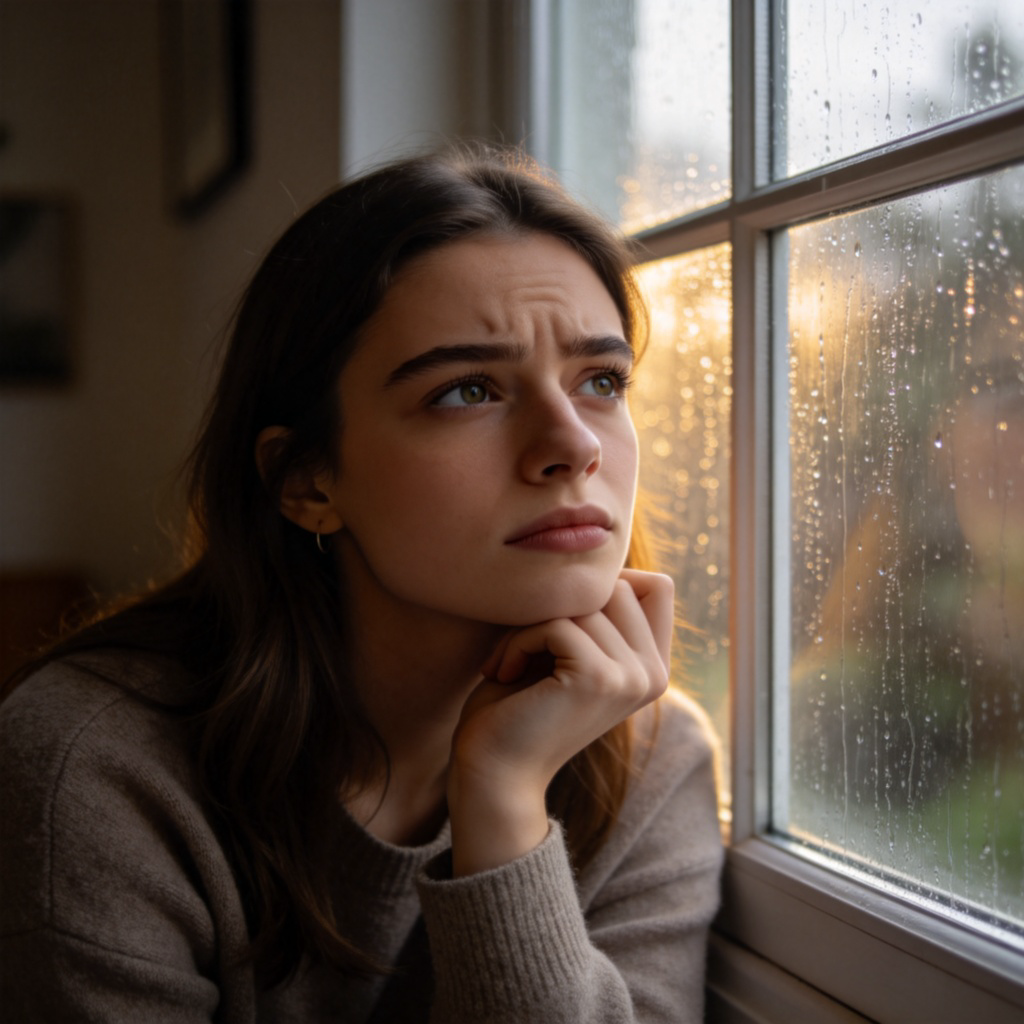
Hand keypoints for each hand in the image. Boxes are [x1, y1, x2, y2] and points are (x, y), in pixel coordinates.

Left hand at [447, 569, 673, 874]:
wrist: (492, 774)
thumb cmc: (516, 706)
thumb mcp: (565, 650)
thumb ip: (594, 613)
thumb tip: (599, 556)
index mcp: (652, 667)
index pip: (657, 585)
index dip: (603, 588)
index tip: (556, 622)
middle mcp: (653, 674)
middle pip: (615, 584)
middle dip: (558, 603)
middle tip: (521, 645)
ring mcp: (632, 677)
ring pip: (581, 601)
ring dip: (529, 624)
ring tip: (508, 661)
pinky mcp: (600, 679)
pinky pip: (556, 623)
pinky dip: (518, 640)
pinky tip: (502, 672)